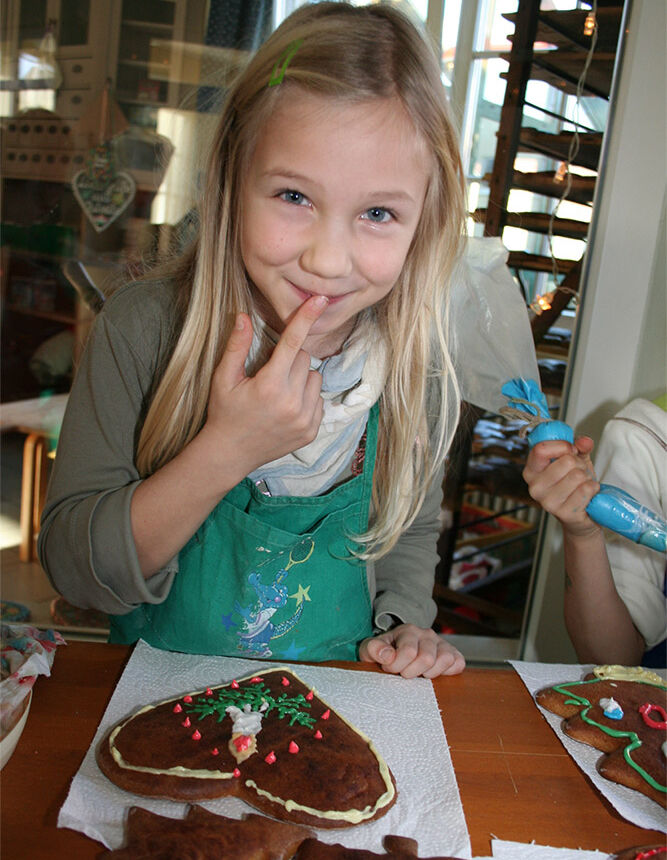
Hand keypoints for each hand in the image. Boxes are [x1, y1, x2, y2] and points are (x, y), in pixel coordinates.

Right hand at [204, 295, 328, 475]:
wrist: (230, 453)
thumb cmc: (224, 412)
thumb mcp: (223, 378)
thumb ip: (236, 346)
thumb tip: (242, 316)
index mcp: (269, 385)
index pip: (292, 343)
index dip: (305, 318)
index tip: (320, 300)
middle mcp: (291, 402)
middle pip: (304, 359)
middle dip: (289, 360)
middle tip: (270, 374)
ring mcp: (304, 419)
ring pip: (314, 378)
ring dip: (300, 378)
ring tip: (279, 393)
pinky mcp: (311, 431)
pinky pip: (319, 400)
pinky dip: (306, 398)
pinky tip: (286, 408)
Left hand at [359, 624, 464, 678]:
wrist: (399, 650)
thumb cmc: (385, 652)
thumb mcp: (371, 649)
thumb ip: (373, 649)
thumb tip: (387, 656)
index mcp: (407, 630)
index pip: (408, 652)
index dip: (396, 666)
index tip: (388, 668)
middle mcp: (427, 634)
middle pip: (426, 658)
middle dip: (412, 672)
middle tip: (403, 673)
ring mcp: (442, 643)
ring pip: (444, 660)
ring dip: (429, 673)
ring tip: (418, 673)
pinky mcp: (454, 653)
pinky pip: (458, 663)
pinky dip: (447, 672)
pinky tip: (433, 673)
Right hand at [522, 437, 600, 536]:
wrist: (583, 514)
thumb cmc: (575, 484)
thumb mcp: (576, 460)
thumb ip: (579, 447)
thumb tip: (585, 441)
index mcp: (531, 470)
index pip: (540, 449)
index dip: (562, 445)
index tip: (571, 449)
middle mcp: (534, 487)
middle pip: (565, 461)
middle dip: (579, 464)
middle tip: (578, 472)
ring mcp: (547, 502)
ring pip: (578, 475)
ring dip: (587, 478)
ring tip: (582, 484)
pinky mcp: (563, 513)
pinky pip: (586, 490)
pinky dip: (593, 489)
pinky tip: (588, 494)